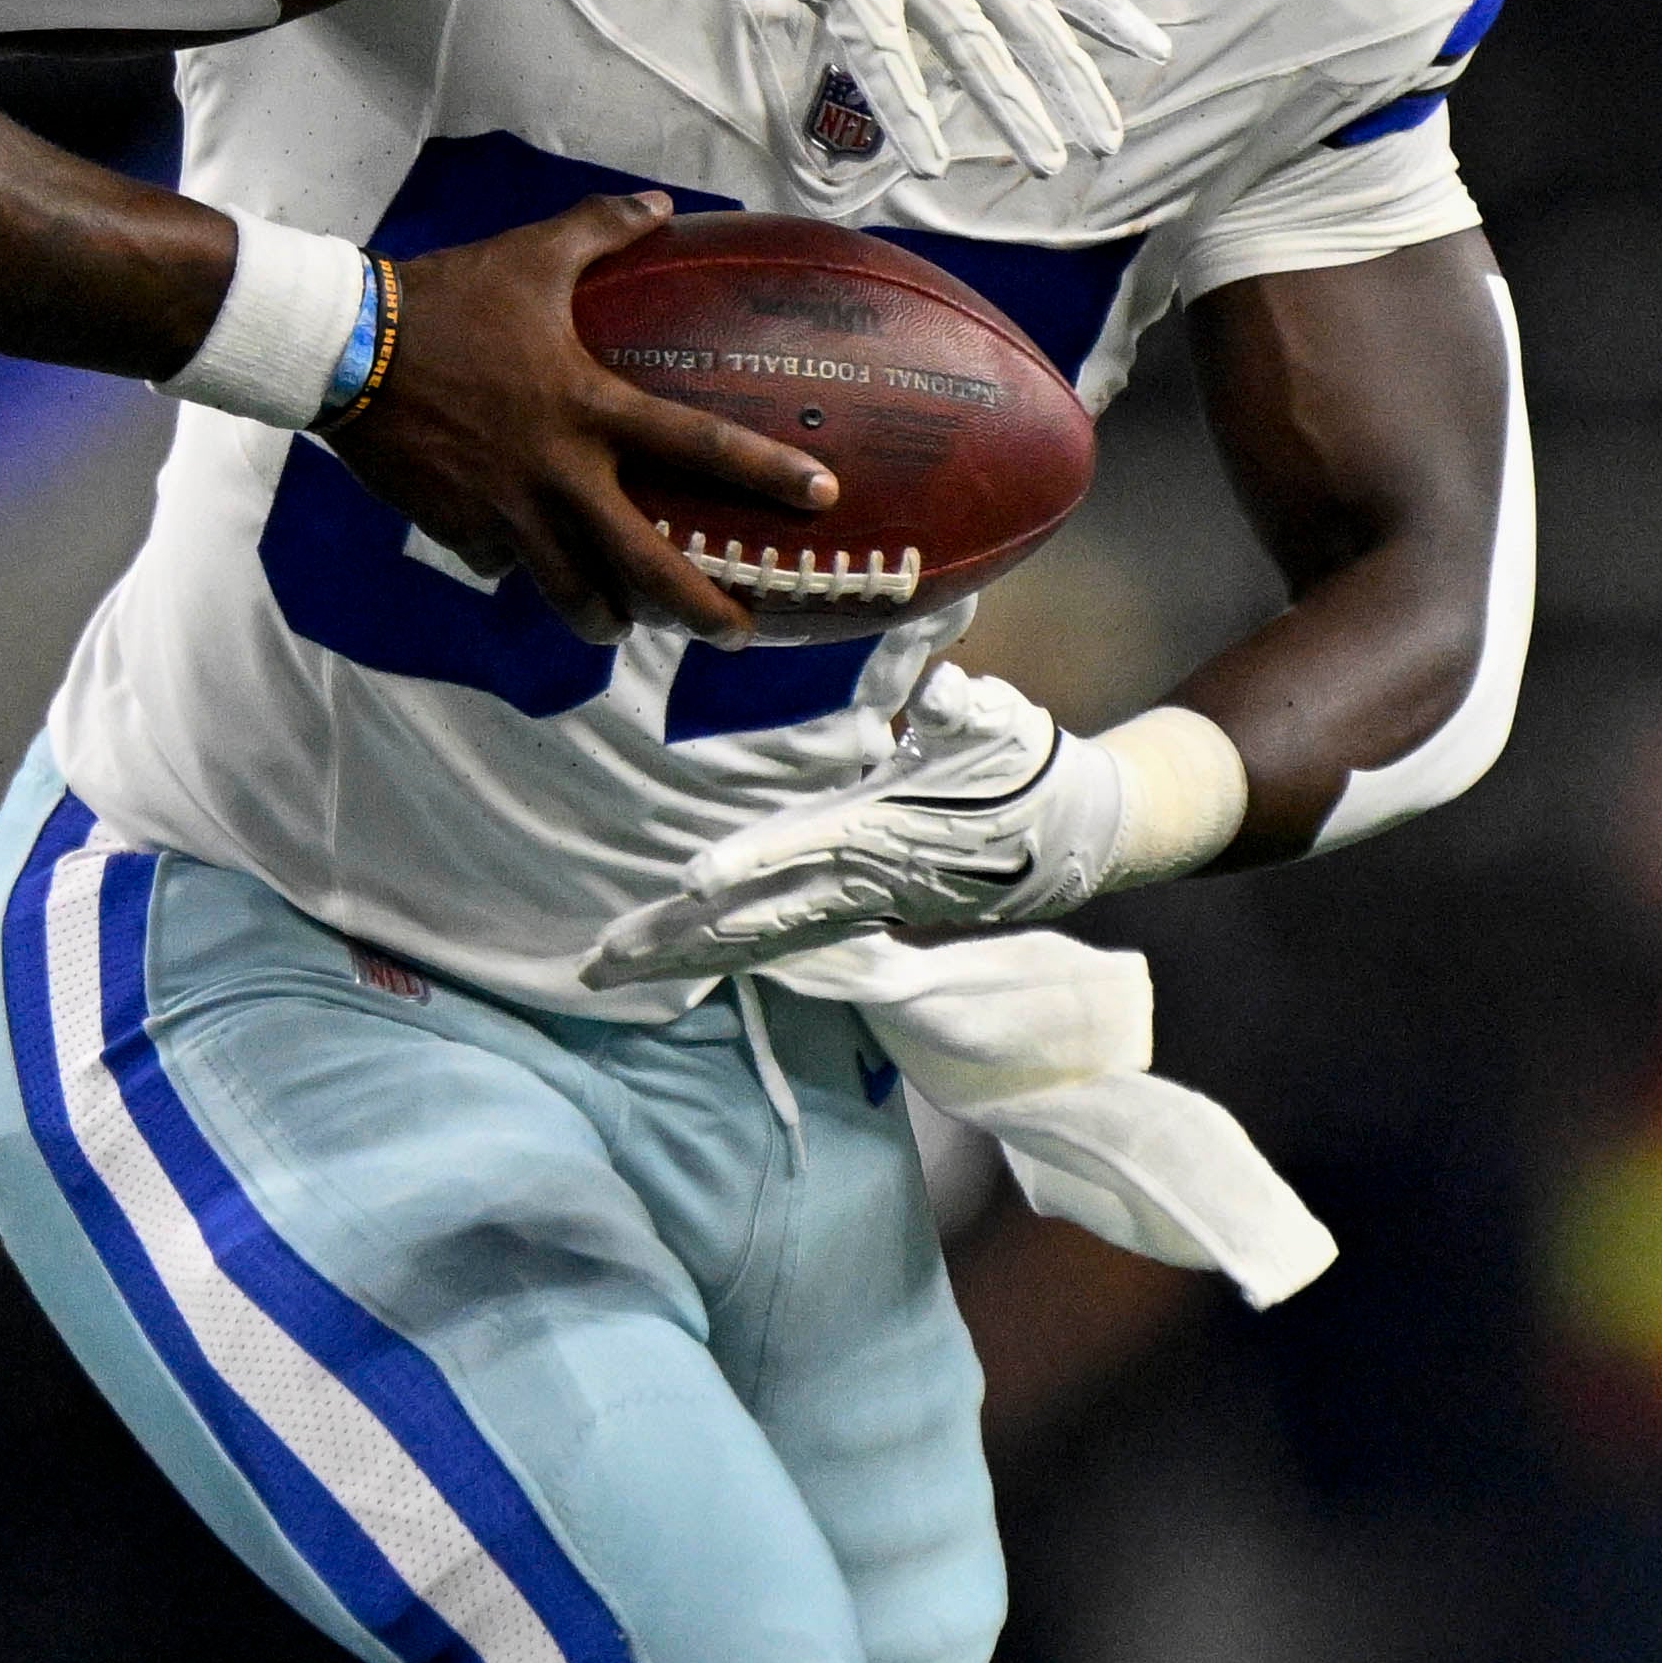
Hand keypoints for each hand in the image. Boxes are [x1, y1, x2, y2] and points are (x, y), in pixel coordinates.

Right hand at [329, 193, 837, 641]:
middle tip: (739, 635)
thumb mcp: (531, 255)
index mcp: (590, 408)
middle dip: (701, 612)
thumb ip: (601, 231)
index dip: (766, 473)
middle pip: (646, 566)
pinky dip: (520, 568)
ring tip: (628, 629)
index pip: (699, 446)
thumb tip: (656, 206)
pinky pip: (504, 566)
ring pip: (574, 593)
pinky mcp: (461, 534)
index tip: (821, 497)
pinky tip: (523, 564)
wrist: (348, 350)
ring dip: (609, 619)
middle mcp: (560, 474)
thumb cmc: (446, 298)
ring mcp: (510, 515)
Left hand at [581, 669, 1142, 990]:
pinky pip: (771, 945)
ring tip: (604, 970)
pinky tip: (671, 966)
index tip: (691, 877)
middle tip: (598, 960)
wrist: (1063, 840)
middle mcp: (854, 882)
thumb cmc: (1021, 770)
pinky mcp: (851, 916)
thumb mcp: (1000, 729)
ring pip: (750, 941)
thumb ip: (967, 712)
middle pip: (752, 917)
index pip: (804, 846)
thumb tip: (947, 692)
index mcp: (877, 829)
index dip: (751, 861)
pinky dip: (716, 958)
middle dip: (675, 939)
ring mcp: (850, 909)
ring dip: (678, 958)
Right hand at [612, 0, 1165, 203]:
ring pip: (969, 44)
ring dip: (1013, 107)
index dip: (1104, 15)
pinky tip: (932, 161)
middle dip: (1073, 83)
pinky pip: (882, 60)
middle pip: (1026, 18)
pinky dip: (910, 113)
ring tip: (1048, 159)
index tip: (1152, 54)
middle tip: (1108, 141)